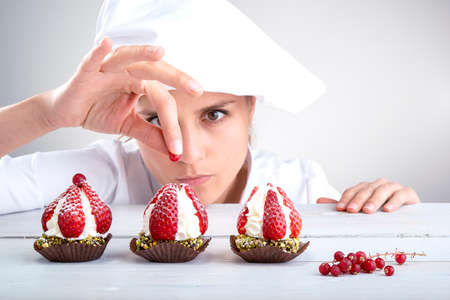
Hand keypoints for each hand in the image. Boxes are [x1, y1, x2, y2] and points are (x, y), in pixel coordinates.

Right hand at [44, 37, 202, 154]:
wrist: (68, 112)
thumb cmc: (99, 111)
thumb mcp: (129, 125)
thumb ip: (151, 134)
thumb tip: (174, 152)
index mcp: (141, 83)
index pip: (163, 100)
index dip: (172, 124)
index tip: (178, 149)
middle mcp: (128, 72)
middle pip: (156, 71)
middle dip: (177, 78)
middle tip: (196, 89)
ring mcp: (108, 69)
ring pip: (128, 58)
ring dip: (142, 53)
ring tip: (159, 52)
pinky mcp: (86, 72)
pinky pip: (93, 59)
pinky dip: (98, 52)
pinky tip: (106, 43)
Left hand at [316, 178, 419, 212]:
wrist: (407, 215)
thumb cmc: (381, 212)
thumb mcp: (360, 210)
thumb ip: (342, 205)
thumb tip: (320, 200)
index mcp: (366, 188)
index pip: (354, 190)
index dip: (346, 198)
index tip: (340, 208)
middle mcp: (379, 185)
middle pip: (366, 189)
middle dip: (358, 200)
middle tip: (352, 210)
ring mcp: (394, 188)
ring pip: (383, 189)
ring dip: (374, 200)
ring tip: (368, 210)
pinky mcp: (408, 194)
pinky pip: (402, 194)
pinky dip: (395, 201)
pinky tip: (388, 209)